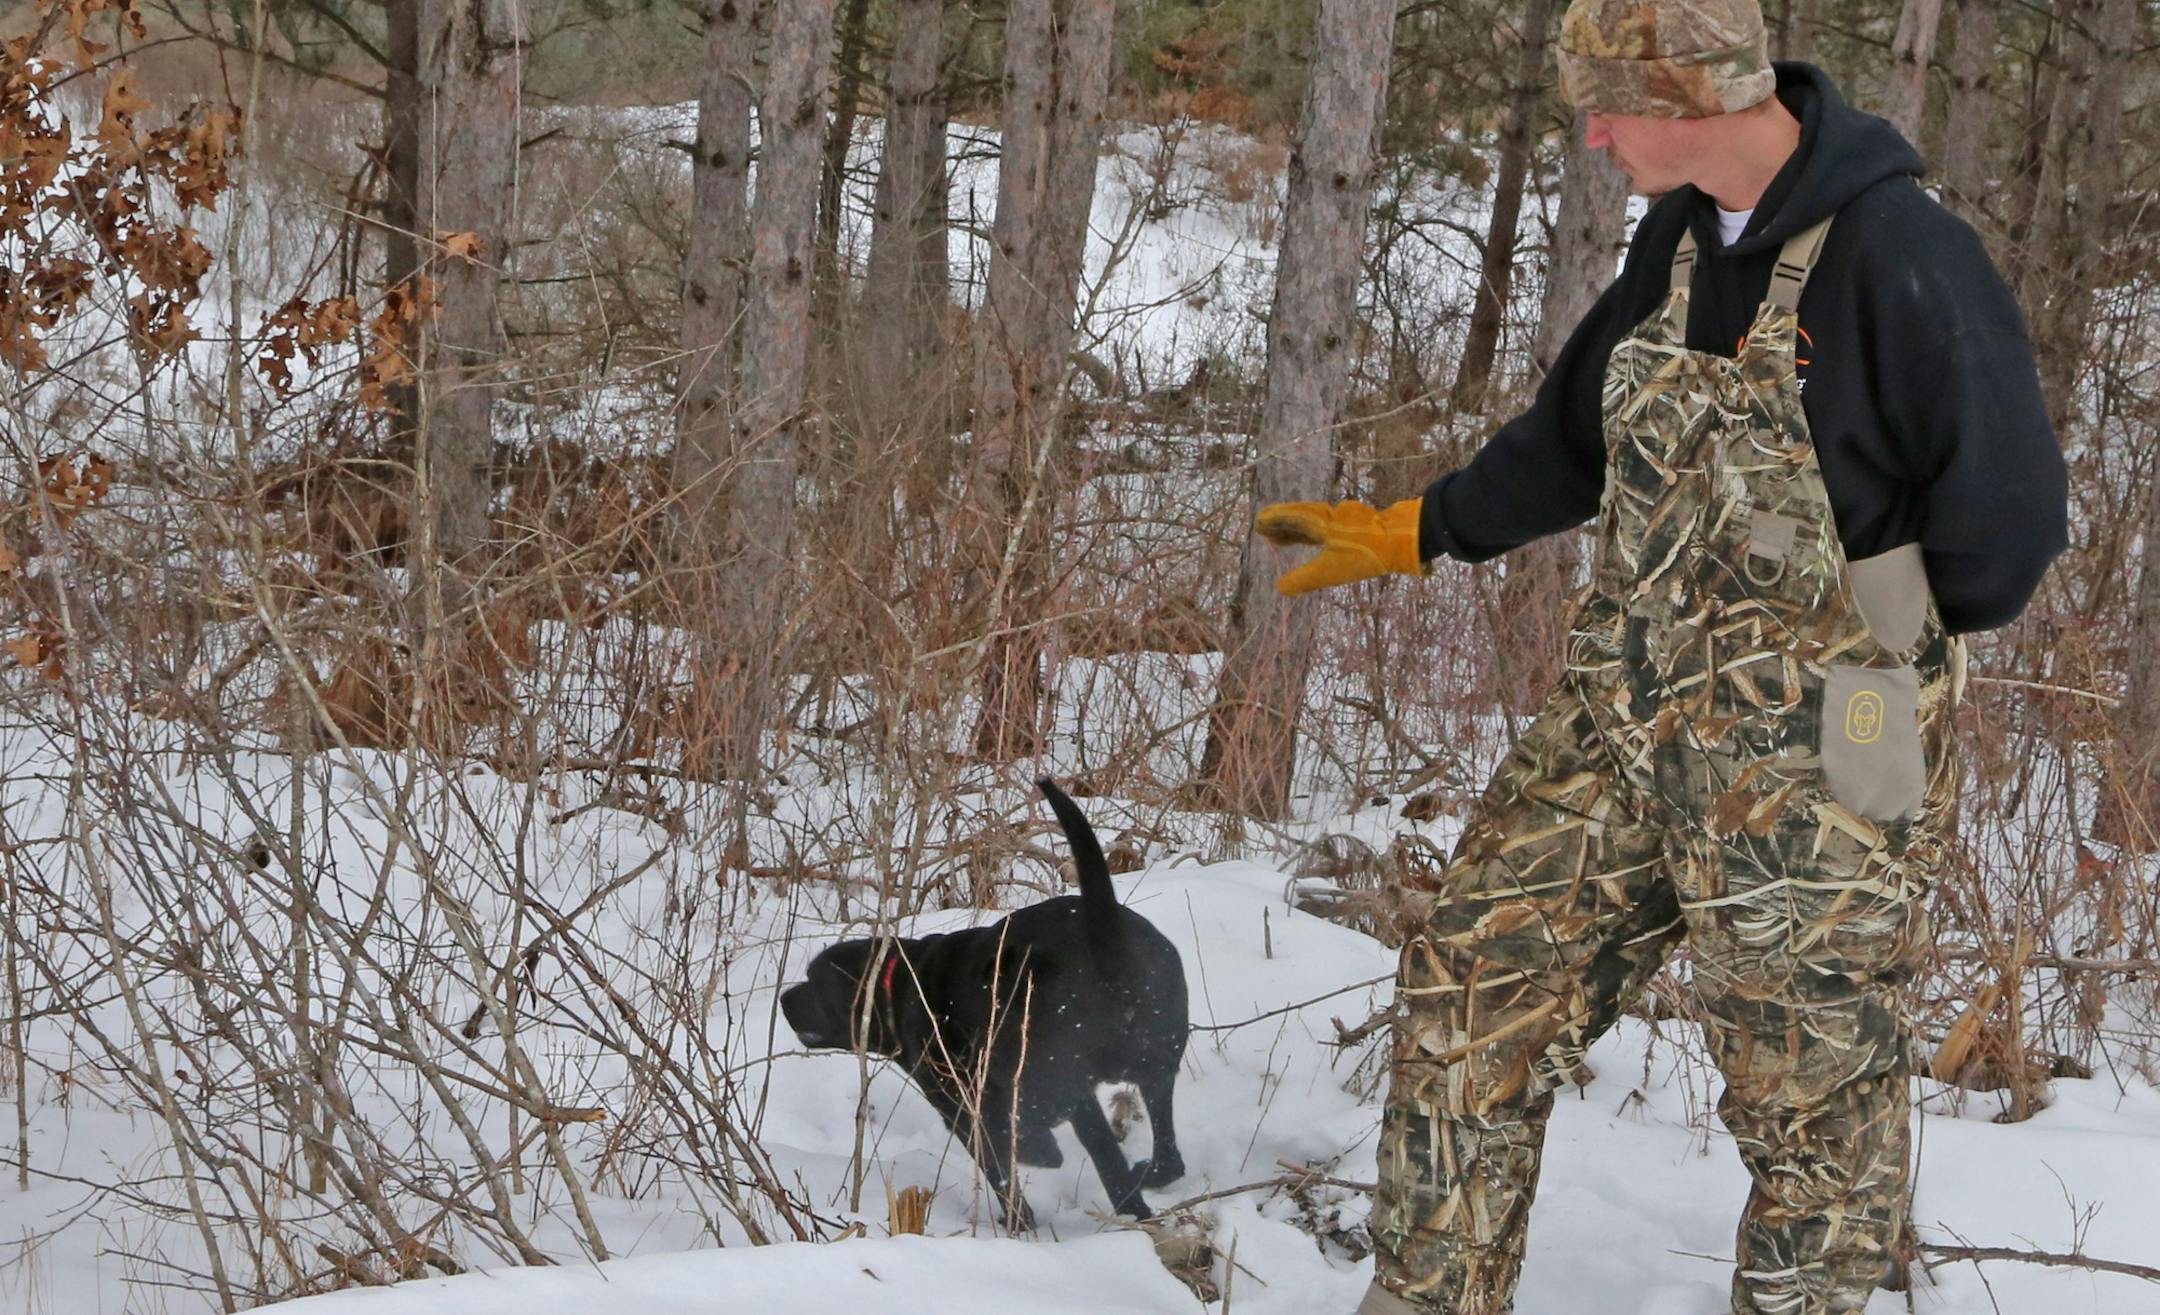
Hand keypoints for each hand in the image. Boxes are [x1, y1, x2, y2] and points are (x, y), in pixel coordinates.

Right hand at [1253, 497, 1425, 595]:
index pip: (1294, 518)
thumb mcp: (1330, 571)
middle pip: (1304, 519)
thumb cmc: (1365, 555)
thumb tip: (1280, 588)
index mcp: (1323, 524)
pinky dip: (1318, 534)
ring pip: (1318, 523)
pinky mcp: (1364, 527)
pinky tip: (1322, 542)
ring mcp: (1350, 520)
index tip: (1259, 522)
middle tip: (1267, 533)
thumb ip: (1304, 579)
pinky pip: (1332, 527)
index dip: (1276, 520)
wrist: (1404, 539)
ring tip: (1284, 540)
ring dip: (1299, 531)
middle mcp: (1334, 517)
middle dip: (1284, 527)